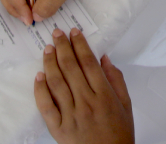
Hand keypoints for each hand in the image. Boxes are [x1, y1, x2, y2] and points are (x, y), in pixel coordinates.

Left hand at [34, 28, 133, 143]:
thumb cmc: (119, 134)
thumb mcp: (126, 105)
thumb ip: (116, 80)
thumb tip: (103, 58)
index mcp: (105, 96)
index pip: (89, 63)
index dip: (80, 44)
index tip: (74, 32)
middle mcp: (87, 103)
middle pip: (71, 68)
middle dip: (63, 47)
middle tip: (56, 33)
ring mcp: (71, 116)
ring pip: (57, 83)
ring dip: (50, 62)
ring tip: (48, 49)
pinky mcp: (59, 129)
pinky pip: (46, 106)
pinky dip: (40, 90)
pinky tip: (39, 76)